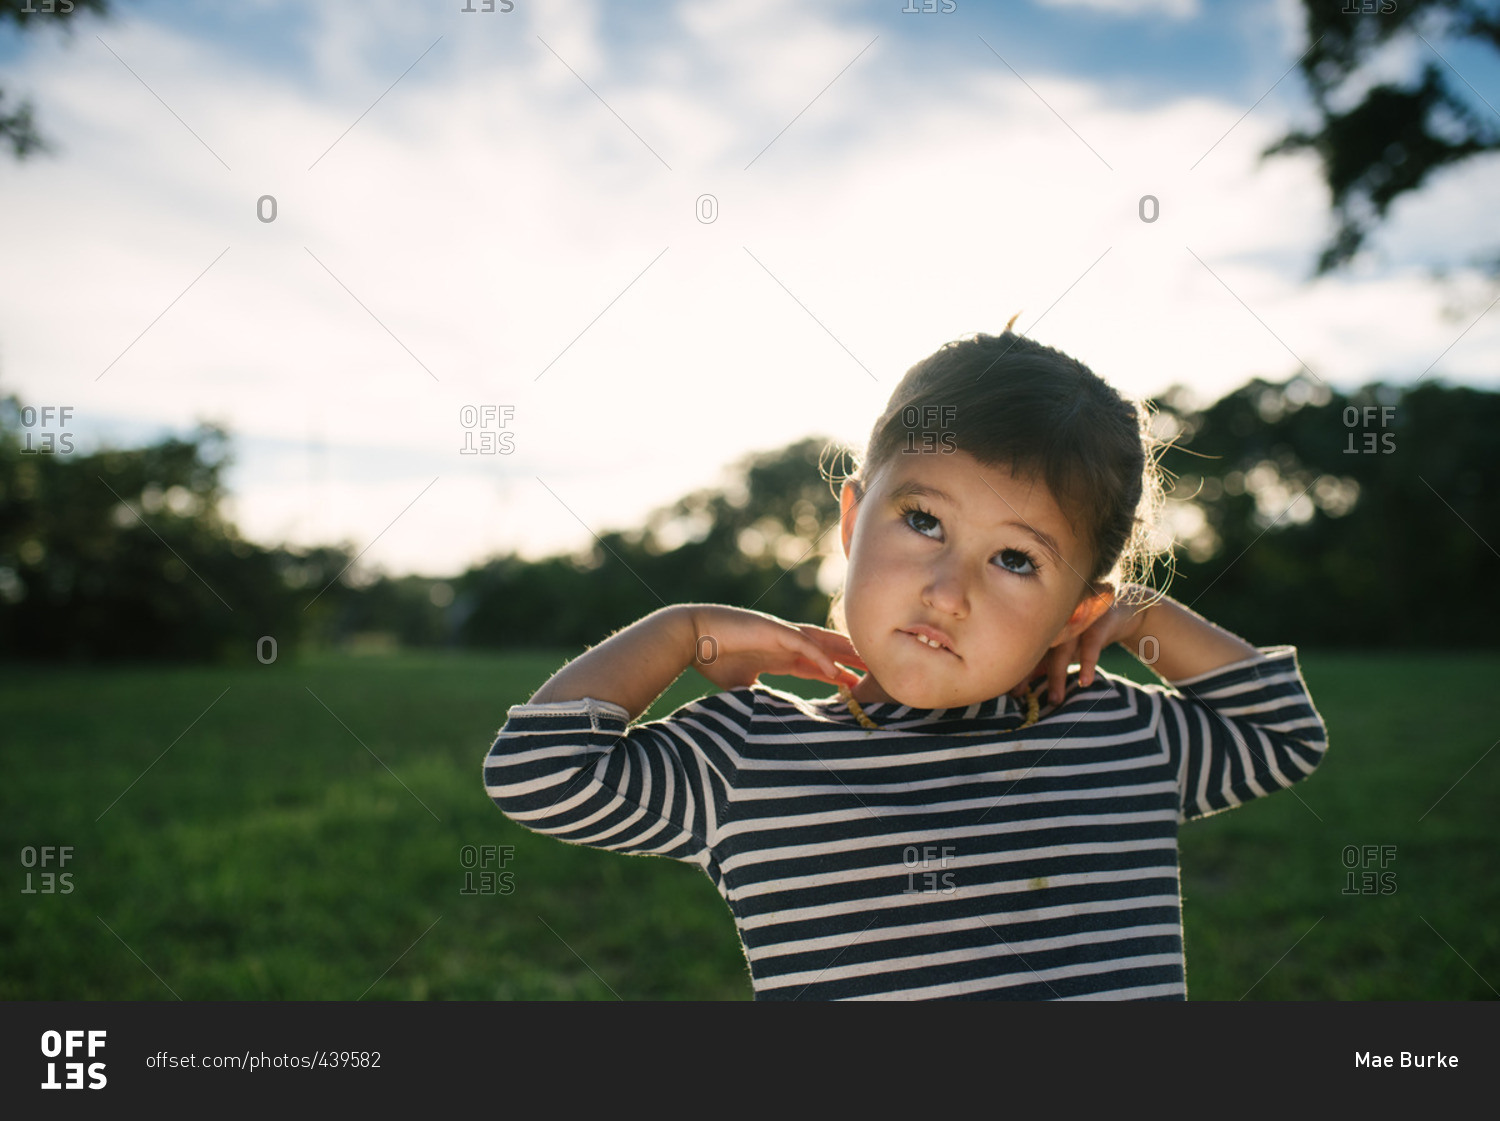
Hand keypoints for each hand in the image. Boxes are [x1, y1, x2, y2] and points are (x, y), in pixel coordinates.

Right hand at [687, 605, 866, 691]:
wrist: (688, 638)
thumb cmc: (708, 659)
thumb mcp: (739, 686)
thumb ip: (755, 698)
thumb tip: (764, 720)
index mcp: (776, 654)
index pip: (813, 663)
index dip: (834, 672)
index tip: (853, 686)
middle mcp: (782, 641)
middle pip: (825, 649)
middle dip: (849, 658)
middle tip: (876, 669)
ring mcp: (779, 633)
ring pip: (821, 642)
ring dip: (844, 653)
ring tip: (868, 663)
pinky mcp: (771, 629)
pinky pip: (802, 643)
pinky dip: (820, 656)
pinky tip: (836, 670)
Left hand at [1011, 584, 1156, 705]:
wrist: (1125, 612)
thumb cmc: (1087, 632)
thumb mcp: (1067, 647)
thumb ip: (1045, 661)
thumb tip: (1021, 685)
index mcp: (1047, 622)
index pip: (1029, 646)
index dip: (1020, 668)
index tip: (1013, 692)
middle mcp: (1059, 617)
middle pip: (1040, 646)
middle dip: (1030, 672)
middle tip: (1022, 696)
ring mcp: (1078, 616)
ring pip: (1064, 647)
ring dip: (1058, 675)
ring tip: (1055, 699)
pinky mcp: (1100, 619)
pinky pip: (1092, 643)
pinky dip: (1087, 663)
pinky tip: (1085, 682)